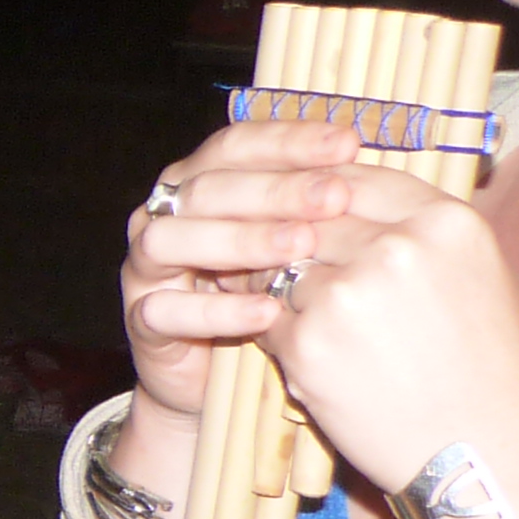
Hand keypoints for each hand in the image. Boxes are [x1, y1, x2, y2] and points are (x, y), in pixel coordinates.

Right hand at [120, 114, 361, 423]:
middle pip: (208, 187)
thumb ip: (320, 207)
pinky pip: (165, 310)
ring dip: (240, 240)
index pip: (236, 144)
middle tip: (334, 196)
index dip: (287, 140)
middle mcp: (164, 216)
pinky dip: (216, 310)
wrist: (218, 378)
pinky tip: (266, 311)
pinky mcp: (141, 322)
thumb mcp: (301, 245)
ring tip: (300, 247)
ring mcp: (145, 268)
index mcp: (201, 183)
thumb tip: (378, 166)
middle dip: (274, 189)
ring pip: (173, 240)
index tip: (347, 144)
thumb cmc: (273, 297)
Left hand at [261, 165, 518, 518]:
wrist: (492, 458)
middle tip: (262, 247)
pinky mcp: (310, 344)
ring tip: (276, 301)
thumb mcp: (491, 282)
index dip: (324, 190)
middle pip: (313, 218)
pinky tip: (289, 346)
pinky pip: (267, 319)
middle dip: (289, 236)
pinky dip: (271, 331)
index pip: (358, 178)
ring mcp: (348, 294)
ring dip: (271, 283)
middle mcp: (396, 247)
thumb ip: (432, 240)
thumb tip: (381, 211)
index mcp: (446, 222)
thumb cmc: (503, 378)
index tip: (307, 204)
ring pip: (282, 267)